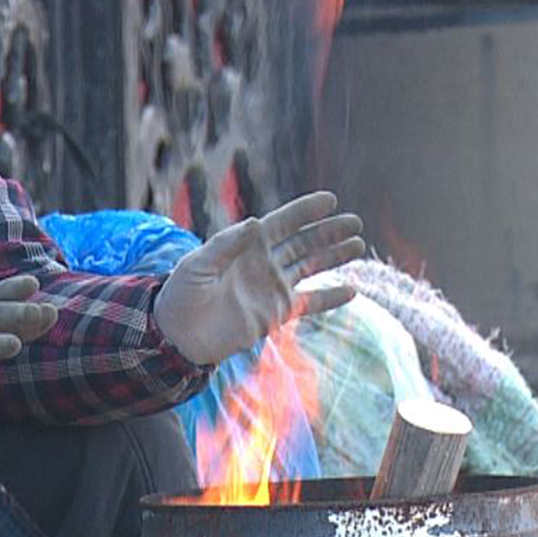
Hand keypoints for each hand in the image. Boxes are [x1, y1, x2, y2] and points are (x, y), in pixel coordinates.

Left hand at [154, 192, 366, 366]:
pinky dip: (330, 298)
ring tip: (358, 245)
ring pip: (311, 267)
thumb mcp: (198, 264)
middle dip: (329, 232)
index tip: (330, 200)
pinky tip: (352, 291)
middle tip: (355, 223)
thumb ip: (227, 244)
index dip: (306, 211)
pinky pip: (310, 303)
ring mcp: (273, 287)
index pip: (283, 223)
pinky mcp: (277, 313)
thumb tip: (257, 223)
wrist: (178, 335)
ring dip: (334, 257)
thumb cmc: (182, 295)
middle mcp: (265, 262)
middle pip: (304, 242)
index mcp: (247, 244)